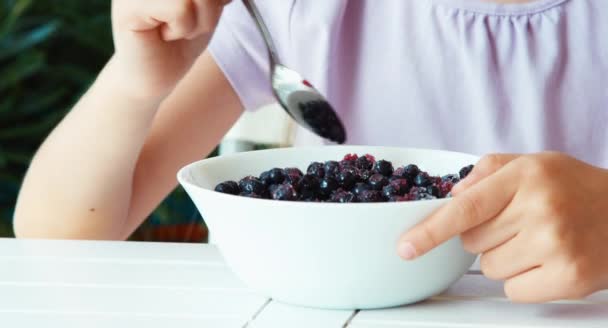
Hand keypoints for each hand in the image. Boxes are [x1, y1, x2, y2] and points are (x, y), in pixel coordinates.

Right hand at [111, 0, 230, 99]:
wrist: (154, 75)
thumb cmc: (181, 39)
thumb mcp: (210, 6)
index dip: (216, 0)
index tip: (209, 8)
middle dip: (210, 8)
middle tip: (191, 24)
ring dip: (199, 21)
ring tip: (178, 29)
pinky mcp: (129, 5)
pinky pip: (180, 9)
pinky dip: (183, 28)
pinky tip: (164, 34)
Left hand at [398, 152, 607, 302]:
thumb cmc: (575, 188)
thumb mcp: (532, 163)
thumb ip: (486, 172)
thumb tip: (452, 196)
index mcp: (526, 176)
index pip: (466, 207)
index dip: (431, 230)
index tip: (406, 248)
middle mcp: (541, 209)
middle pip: (472, 242)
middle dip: (485, 236)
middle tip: (518, 223)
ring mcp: (556, 245)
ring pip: (490, 268)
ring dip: (505, 258)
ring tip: (537, 241)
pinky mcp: (569, 277)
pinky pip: (514, 290)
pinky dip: (523, 281)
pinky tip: (547, 261)